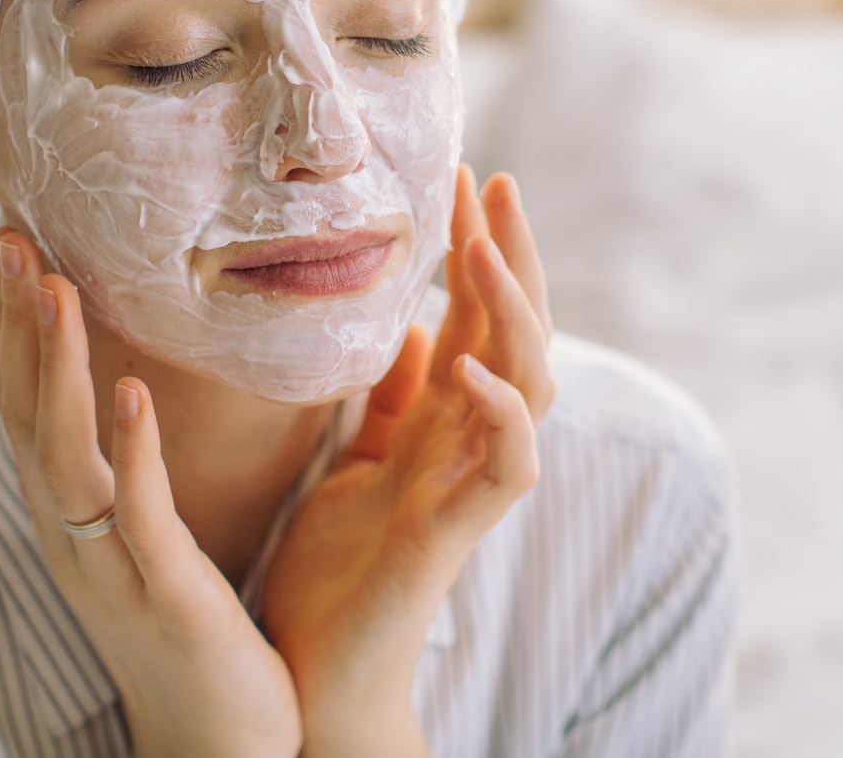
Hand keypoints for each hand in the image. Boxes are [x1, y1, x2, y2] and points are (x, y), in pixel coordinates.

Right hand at [0, 230, 301, 757]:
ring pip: (64, 453)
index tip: (15, 237)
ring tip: (57, 285)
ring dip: (59, 366)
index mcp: (71, 513)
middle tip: (10, 233)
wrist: (218, 744)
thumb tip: (134, 378)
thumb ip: (132, 462)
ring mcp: (108, 565)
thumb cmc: (194, 631)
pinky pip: (137, 514)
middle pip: (25, 412)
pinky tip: (131, 391)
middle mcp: (70, 534)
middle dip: (15, 322)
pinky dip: (128, 449)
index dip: (16, 322)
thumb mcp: (148, 534)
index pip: (28, 401)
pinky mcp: (163, 594)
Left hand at [258, 168, 555, 756]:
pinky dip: (502, 412)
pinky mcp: (459, 534)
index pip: (473, 314)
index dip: (476, 244)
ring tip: (485, 246)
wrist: (313, 670)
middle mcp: (467, 443)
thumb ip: (389, 401)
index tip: (463, 173)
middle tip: (495, 181)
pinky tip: (474, 364)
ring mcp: (470, 485)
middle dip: (511, 254)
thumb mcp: (354, 462)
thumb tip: (412, 330)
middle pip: (515, 332)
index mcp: (439, 420)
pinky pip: (508, 467)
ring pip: (529, 382)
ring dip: (511, 312)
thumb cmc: (333, 573)